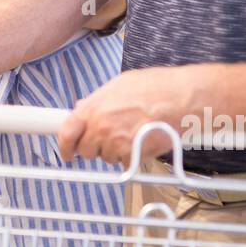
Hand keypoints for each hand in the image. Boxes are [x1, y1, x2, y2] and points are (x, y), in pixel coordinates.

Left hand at [58, 67, 201, 165]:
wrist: (181, 99)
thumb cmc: (156, 87)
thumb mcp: (120, 84)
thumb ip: (98, 99)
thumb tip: (84, 107)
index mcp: (93, 107)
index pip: (67, 132)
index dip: (64, 145)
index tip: (66, 151)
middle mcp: (100, 127)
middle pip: (86, 150)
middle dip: (94, 147)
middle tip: (109, 138)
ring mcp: (115, 143)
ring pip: (106, 157)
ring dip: (116, 150)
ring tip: (133, 133)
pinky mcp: (132, 156)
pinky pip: (125, 162)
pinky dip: (132, 156)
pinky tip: (143, 140)